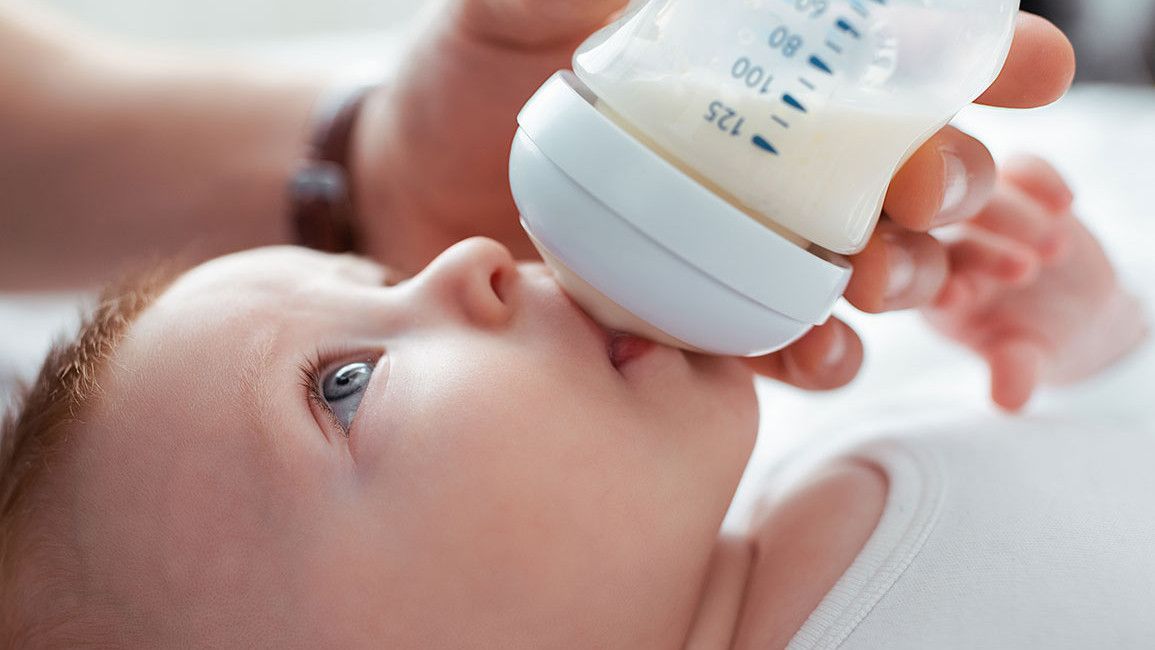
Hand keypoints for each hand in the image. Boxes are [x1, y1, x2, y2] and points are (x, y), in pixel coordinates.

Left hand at [353, 4, 1074, 391]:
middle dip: (950, 181)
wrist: (405, 183)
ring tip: (873, 281)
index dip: (980, 59)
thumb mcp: (517, 4)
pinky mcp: (701, 314)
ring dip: (898, 279)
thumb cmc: (464, 74)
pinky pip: (781, 345)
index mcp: (759, 67)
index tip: (1032, 67)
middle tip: (931, 189)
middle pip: (907, 171)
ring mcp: (742, 242)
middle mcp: (771, 157)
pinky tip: (807, 353)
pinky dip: (812, 356)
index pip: (892, 57)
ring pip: (864, 268)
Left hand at [922, 156, 1147, 411]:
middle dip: (979, 249)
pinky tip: (1065, 205)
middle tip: (1023, 274)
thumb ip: (1014, 371)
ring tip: (1054, 253)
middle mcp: (940, 243)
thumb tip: (1011, 400)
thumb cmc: (1029, 339)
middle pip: (937, 230)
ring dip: (1013, 218)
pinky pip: (1018, 169)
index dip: (932, 285)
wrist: (1073, 311)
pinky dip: (1039, 180)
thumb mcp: (1024, 358)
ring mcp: (975, 211)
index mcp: (923, 287)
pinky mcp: (1015, 186)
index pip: (912, 279)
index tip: (960, 298)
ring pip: (975, 195)